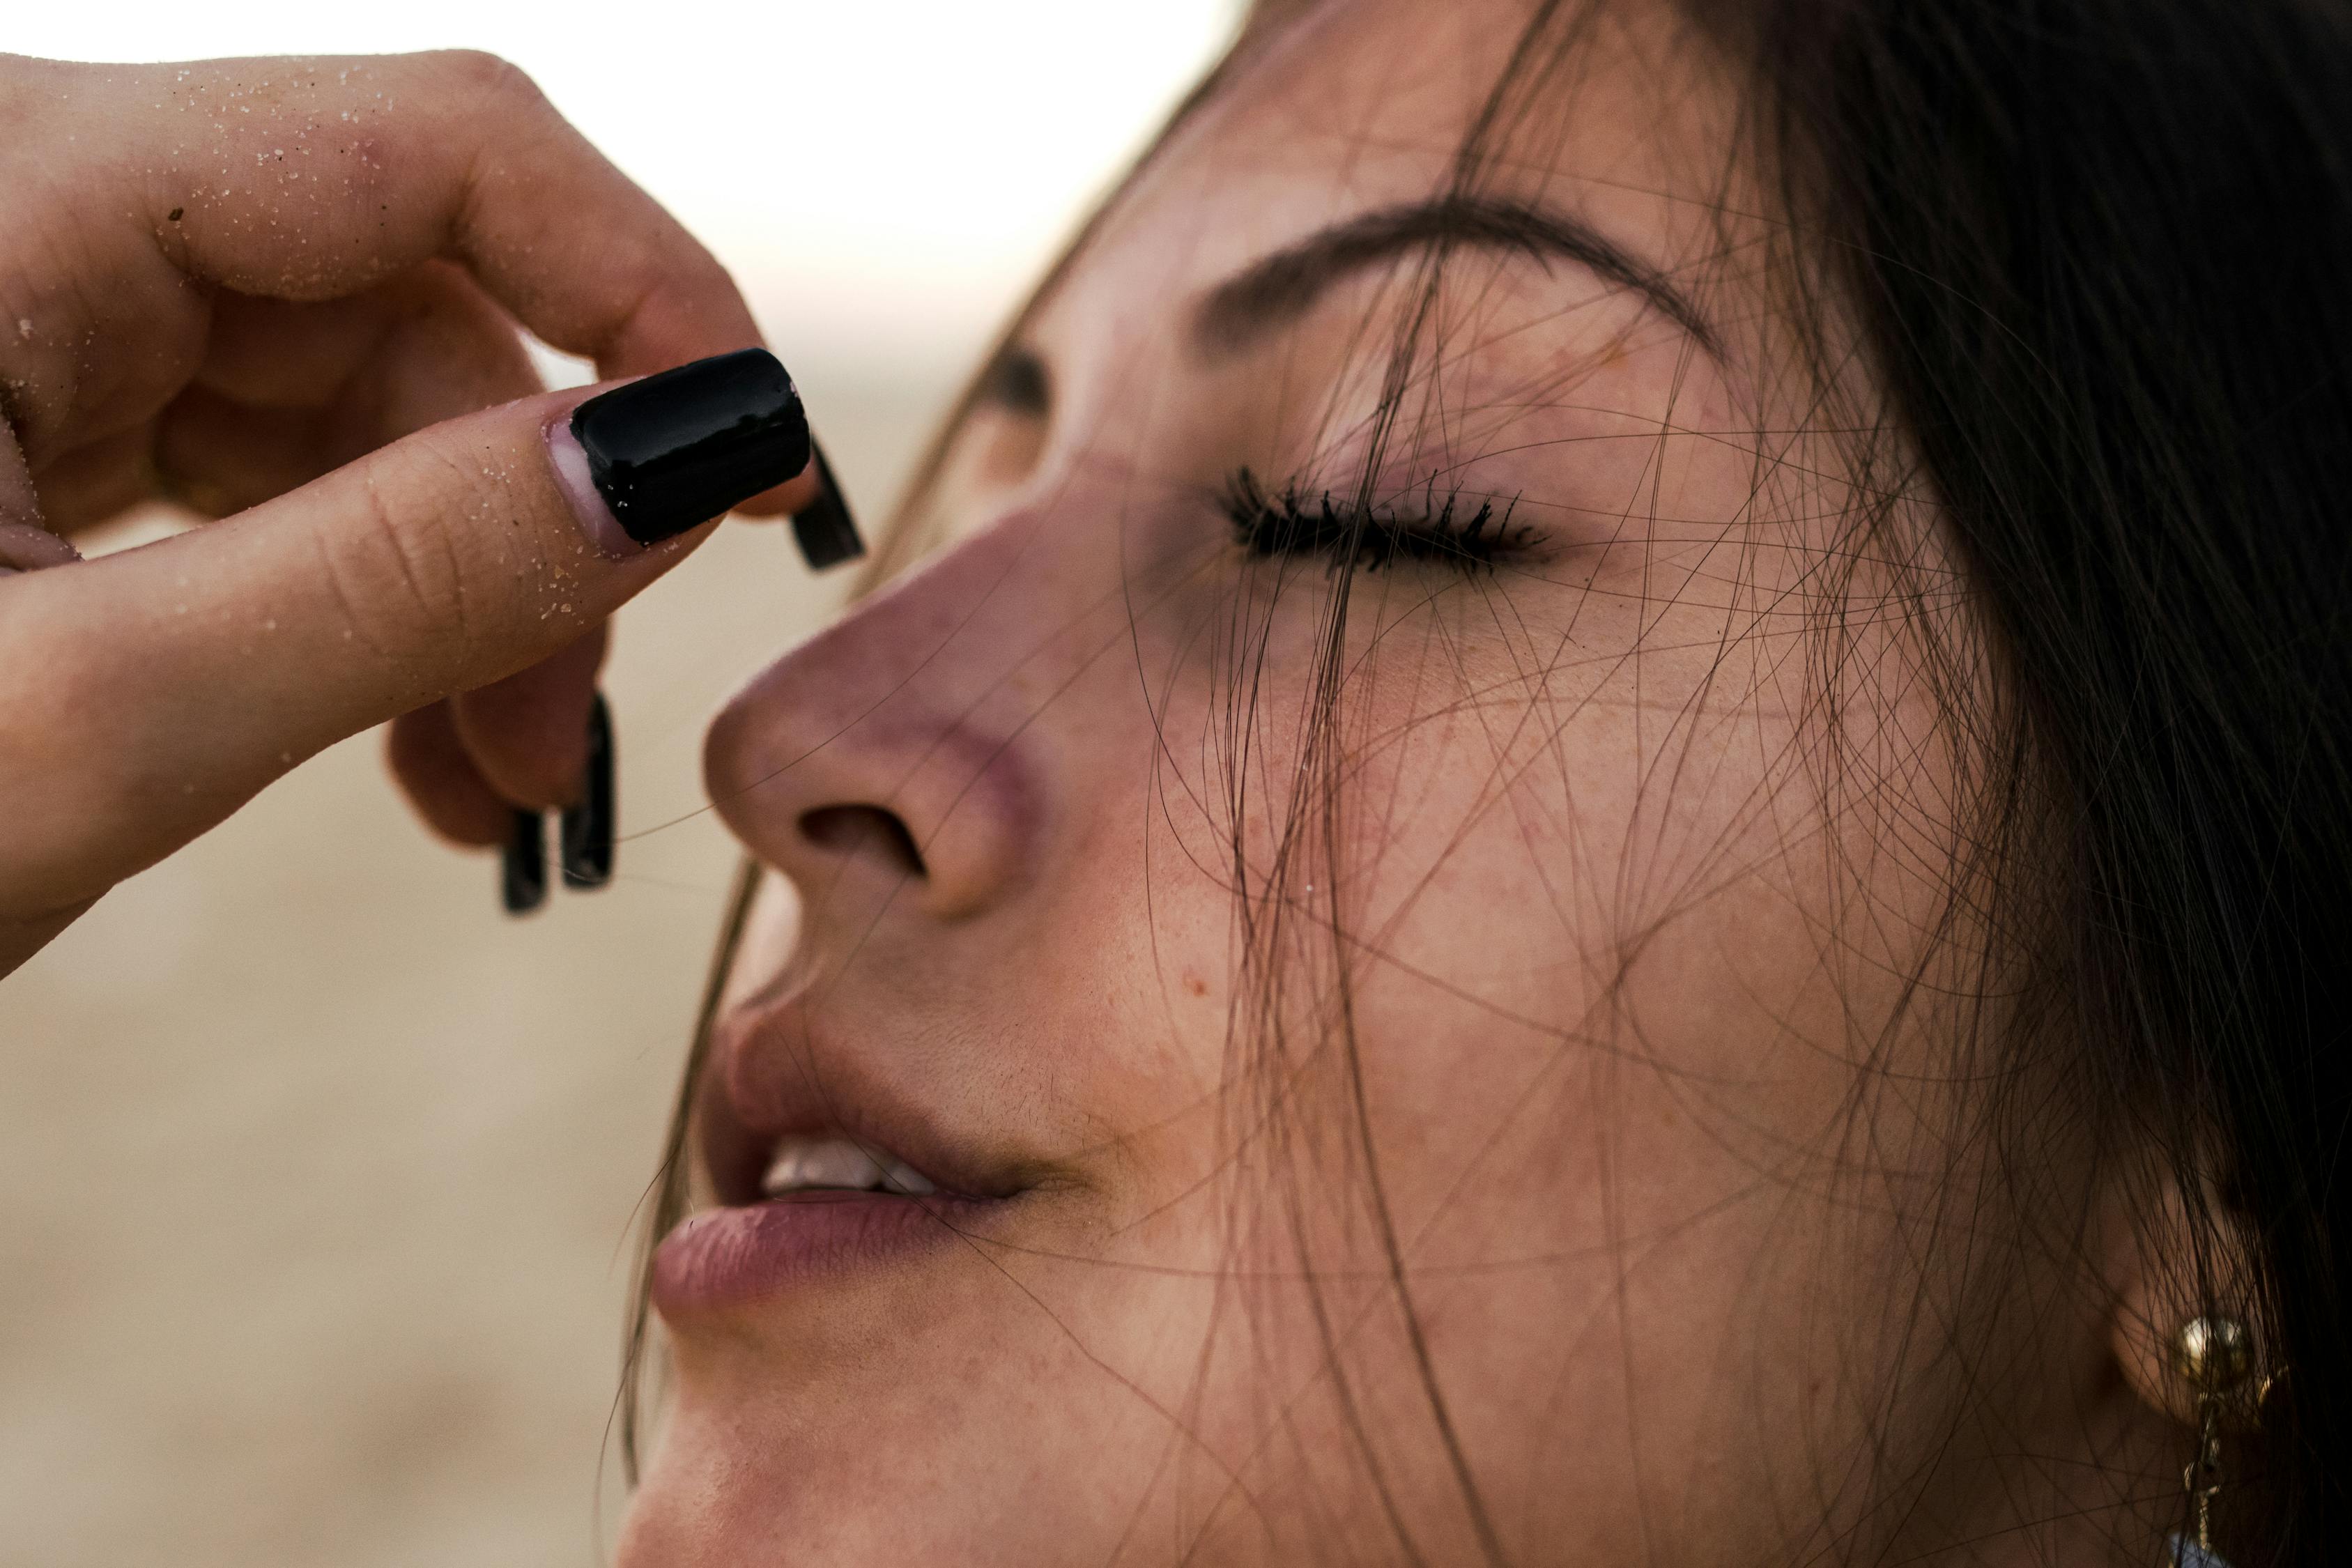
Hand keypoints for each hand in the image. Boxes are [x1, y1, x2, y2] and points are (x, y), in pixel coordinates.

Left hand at [0, 51, 820, 975]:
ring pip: (353, 398)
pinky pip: (263, 460)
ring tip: (484, 792)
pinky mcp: (23, 397)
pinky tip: (397, 738)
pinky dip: (356, 600)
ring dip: (455, 595)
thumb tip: (690, 461)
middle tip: (559, 753)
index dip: (647, 290)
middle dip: (526, 532)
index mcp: (3, 184)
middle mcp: (21, 196)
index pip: (436, 144)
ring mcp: (20, 298)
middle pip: (408, 301)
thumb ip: (406, 579)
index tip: (767, 463)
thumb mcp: (86, 722)